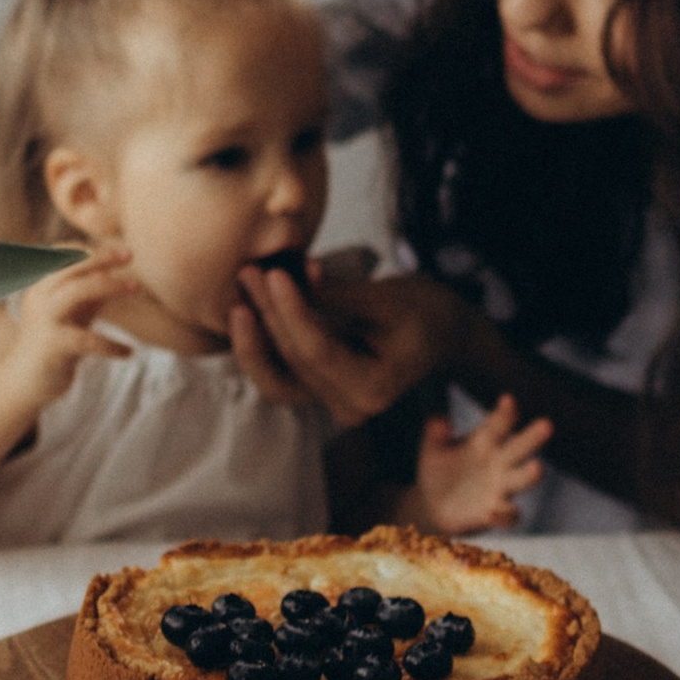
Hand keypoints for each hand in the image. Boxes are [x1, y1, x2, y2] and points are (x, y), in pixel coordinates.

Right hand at [13, 246, 138, 391]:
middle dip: (102, 257)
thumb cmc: (53, 342)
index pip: (63, 254)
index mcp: (41, 286)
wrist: (24, 382)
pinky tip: (128, 352)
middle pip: (71, 267)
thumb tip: (115, 266)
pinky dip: (111, 344)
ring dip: (110, 285)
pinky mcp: (52, 346)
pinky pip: (87, 339)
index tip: (119, 252)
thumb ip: (90, 290)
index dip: (91, 249)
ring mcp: (44, 320)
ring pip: (77, 291)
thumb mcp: (73, 311)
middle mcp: (39, 297)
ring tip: (136, 287)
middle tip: (130, 254)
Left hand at [228, 258, 452, 427]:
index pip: (318, 351)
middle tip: (249, 272)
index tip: (273, 274)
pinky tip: (249, 308)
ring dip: (254, 336)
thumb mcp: (387, 299)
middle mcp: (351, 408)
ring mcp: (333, 404)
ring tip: (240, 293)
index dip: (291, 312)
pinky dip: (263, 344)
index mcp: (375, 390)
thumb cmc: (423, 313)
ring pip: (277, 376)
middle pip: (295, 360)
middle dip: (268, 314)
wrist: (440, 333)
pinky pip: (280, 374)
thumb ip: (339, 293)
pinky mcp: (319, 392)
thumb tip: (297, 272)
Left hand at [414, 391, 553, 531]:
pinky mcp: (496, 514)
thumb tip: (439, 419)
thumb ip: (435, 431)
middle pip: (519, 448)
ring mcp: (500, 489)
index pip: (498, 425)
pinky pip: (507, 515)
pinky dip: (503, 515)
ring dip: (529, 474)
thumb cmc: (438, 469)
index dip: (504, 413)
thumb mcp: (432, 448)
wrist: (432, 506)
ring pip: (522, 480)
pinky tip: (490, 513)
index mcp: (484, 442)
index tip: (508, 399)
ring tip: (537, 466)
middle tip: (547, 424)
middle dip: (532, 437)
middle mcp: (498, 463)